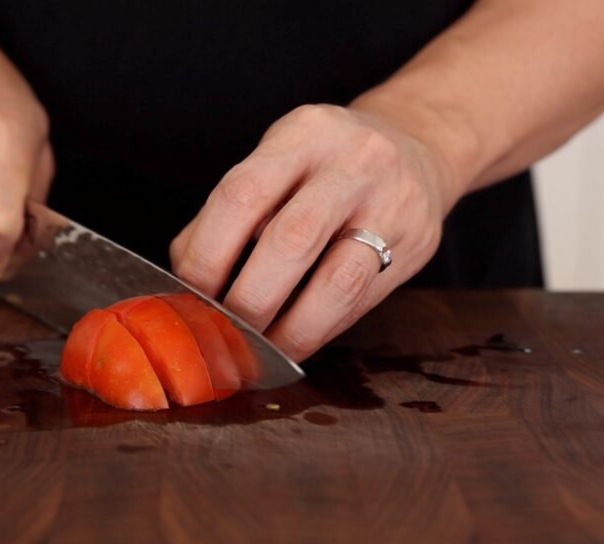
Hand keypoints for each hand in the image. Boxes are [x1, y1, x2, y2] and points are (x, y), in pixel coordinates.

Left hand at [170, 104, 459, 361]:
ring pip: (337, 280)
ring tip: (258, 351)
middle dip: (247, 300)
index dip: (208, 255)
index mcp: (303, 133)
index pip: (242, 194)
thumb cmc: (326, 164)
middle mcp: (353, 160)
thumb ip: (228, 213)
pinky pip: (361, 300)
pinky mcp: (417, 243)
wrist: (419, 145)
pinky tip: (294, 342)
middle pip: (290, 239)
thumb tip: (184, 284)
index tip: (189, 296)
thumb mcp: (278, 160)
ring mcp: (393, 202)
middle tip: (221, 332)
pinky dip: (320, 330)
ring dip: (289, 328)